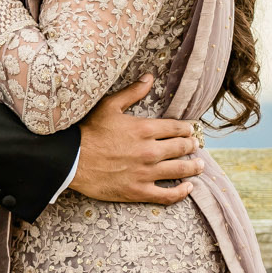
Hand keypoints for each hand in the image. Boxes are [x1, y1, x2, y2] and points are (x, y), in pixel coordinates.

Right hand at [71, 77, 202, 203]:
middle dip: (192, 146)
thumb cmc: (88, 132)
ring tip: (199, 165)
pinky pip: (167, 195)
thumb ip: (132, 92)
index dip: (186, 129)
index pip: (176, 128)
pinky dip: (181, 192)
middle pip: (181, 148)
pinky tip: (188, 188)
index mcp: (145, 129)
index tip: (190, 130)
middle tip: (195, 145)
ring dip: (193, 167)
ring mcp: (146, 173)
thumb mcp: (109, 106)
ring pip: (179, 170)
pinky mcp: (139, 191)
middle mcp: (150, 151)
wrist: (71, 160)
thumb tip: (149, 77)